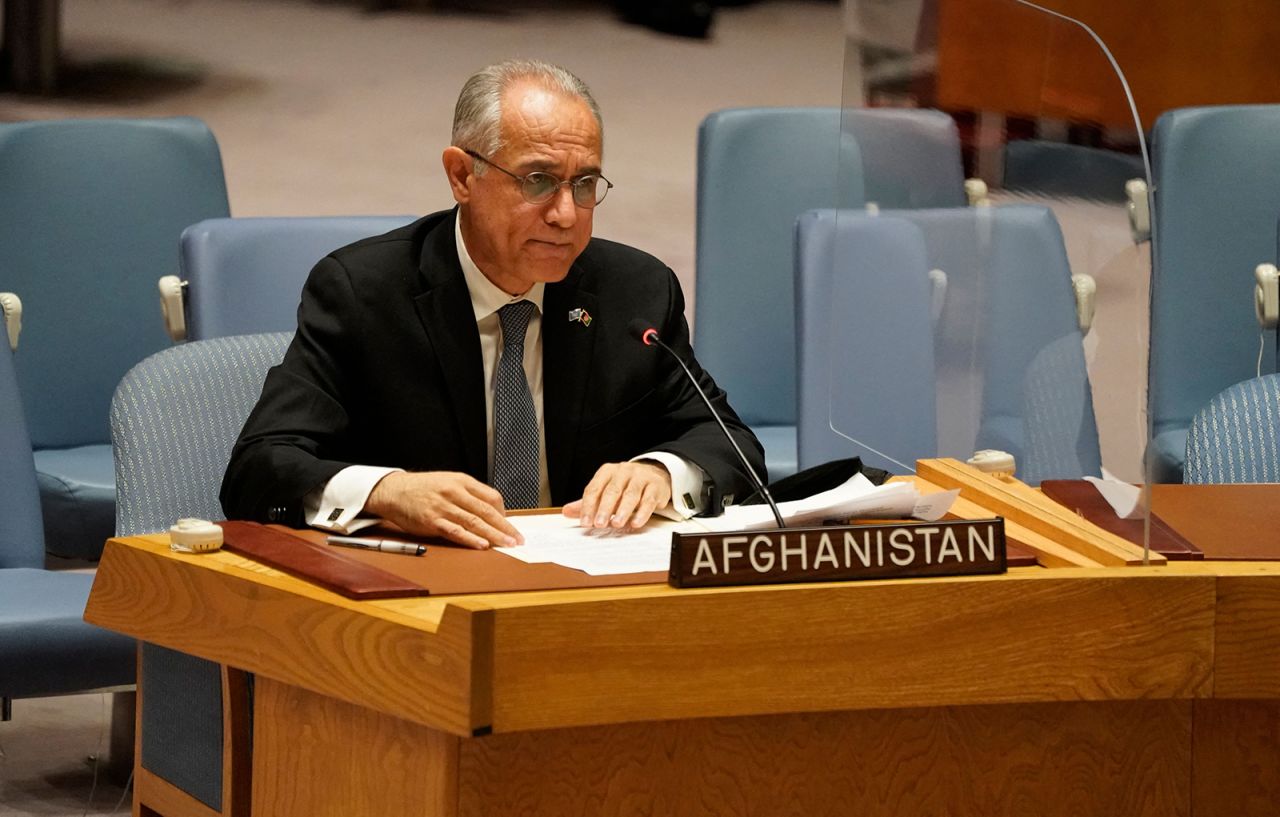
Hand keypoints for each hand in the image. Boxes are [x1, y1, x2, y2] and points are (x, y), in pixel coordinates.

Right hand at [365, 471, 521, 548]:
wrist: (394, 491)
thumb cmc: (423, 489)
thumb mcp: (448, 482)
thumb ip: (468, 495)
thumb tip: (490, 512)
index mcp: (461, 481)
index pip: (491, 496)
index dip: (504, 512)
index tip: (510, 525)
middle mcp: (454, 492)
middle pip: (487, 511)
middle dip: (505, 527)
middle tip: (517, 539)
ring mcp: (443, 507)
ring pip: (474, 522)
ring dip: (493, 535)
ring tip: (506, 544)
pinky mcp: (432, 521)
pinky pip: (455, 531)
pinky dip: (470, 539)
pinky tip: (482, 545)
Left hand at [563, 461, 671, 529]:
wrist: (654, 474)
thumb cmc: (625, 485)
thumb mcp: (606, 490)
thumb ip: (588, 502)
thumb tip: (567, 511)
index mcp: (607, 472)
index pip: (594, 488)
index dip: (588, 506)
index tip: (585, 522)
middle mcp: (623, 471)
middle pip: (612, 491)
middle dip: (604, 509)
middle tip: (599, 524)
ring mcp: (640, 477)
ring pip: (631, 494)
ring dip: (623, 511)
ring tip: (616, 524)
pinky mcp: (655, 486)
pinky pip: (648, 500)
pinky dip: (642, 513)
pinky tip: (636, 523)